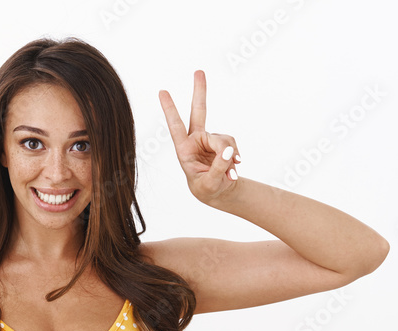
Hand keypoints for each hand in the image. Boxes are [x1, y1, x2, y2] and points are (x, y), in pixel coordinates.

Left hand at [159, 70, 240, 206]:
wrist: (218, 191)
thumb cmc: (207, 188)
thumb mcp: (210, 183)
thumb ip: (219, 167)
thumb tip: (229, 150)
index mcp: (184, 149)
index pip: (175, 127)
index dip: (170, 109)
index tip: (162, 91)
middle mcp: (196, 140)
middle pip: (199, 112)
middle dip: (200, 92)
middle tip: (199, 71)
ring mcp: (210, 140)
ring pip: (224, 140)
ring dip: (229, 156)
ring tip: (229, 173)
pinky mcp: (223, 143)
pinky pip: (233, 146)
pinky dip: (235, 157)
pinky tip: (234, 169)